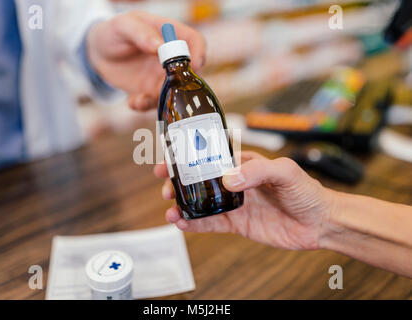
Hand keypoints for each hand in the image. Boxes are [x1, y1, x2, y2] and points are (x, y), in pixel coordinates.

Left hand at [86, 11, 205, 110]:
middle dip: (183, 85)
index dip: (199, 53)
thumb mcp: (123, 26)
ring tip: (139, 100)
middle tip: (163, 90)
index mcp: (170, 35)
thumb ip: (141, 33)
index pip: (195, 41)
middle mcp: (171, 58)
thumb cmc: (113, 32)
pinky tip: (132, 102)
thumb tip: (159, 46)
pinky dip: (145, 106)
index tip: (193, 66)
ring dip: (161, 101)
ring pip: (174, 93)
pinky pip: (154, 103)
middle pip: (190, 73)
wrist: (97, 52)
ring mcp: (162, 77)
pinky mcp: (150, 91)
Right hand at [154, 151, 336, 249]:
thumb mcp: (285, 172)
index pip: (210, 157)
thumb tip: (228, 180)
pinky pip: (211, 224)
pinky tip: (183, 224)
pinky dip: (195, 224)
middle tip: (165, 188)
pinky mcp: (237, 224)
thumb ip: (257, 171)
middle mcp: (235, 182)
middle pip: (200, 180)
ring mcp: (234, 204)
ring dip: (183, 205)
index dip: (188, 158)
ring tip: (171, 210)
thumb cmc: (306, 191)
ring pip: (201, 203)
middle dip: (179, 183)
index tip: (170, 160)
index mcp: (243, 164)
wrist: (319, 223)